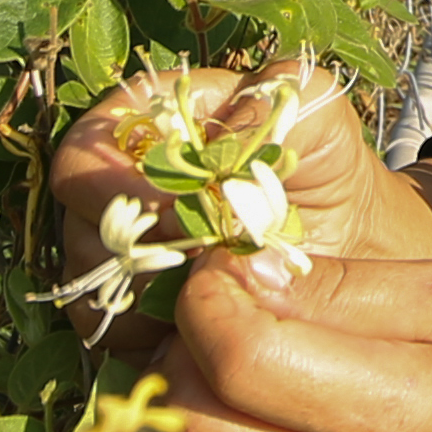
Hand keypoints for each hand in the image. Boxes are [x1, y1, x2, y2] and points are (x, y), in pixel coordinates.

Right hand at [45, 62, 430, 339]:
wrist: (355, 247)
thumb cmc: (327, 168)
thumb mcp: (313, 115)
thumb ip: (266, 103)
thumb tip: (211, 139)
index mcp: (151, 124)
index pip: (89, 144)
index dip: (116, 178)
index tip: (173, 207)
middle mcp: (119, 183)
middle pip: (77, 211)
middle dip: (135, 237)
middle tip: (199, 254)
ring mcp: (119, 248)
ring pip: (86, 271)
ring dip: (145, 284)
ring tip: (213, 285)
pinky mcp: (128, 308)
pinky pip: (105, 324)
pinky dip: (147, 328)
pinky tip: (201, 322)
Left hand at [115, 237, 431, 431]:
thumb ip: (343, 284)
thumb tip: (247, 271)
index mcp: (377, 408)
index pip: (240, 356)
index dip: (208, 297)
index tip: (226, 271)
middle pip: (188, 417)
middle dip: (175, 347)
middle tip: (212, 319)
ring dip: (149, 423)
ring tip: (190, 380)